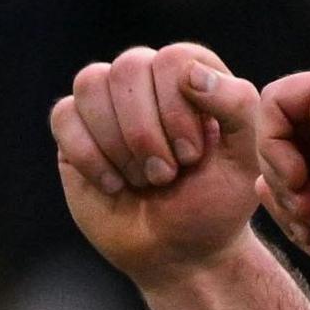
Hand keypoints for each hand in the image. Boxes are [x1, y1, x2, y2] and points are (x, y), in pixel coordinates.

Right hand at [52, 44, 264, 283]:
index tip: (193, 156)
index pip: (174, 59)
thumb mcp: (245, 157)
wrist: (176, 251)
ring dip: (116, 141)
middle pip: (129, 67)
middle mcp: (148, 81)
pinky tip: (111, 184)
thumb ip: (237, 105)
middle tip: (165, 174)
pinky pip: (64, 116)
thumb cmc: (214, 203)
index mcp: (193, 76)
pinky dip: (88, 155)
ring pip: (91, 83)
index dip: (178, 109)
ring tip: (139, 178)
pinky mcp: (73, 133)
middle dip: (145, 131)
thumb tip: (190, 73)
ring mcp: (107, 104)